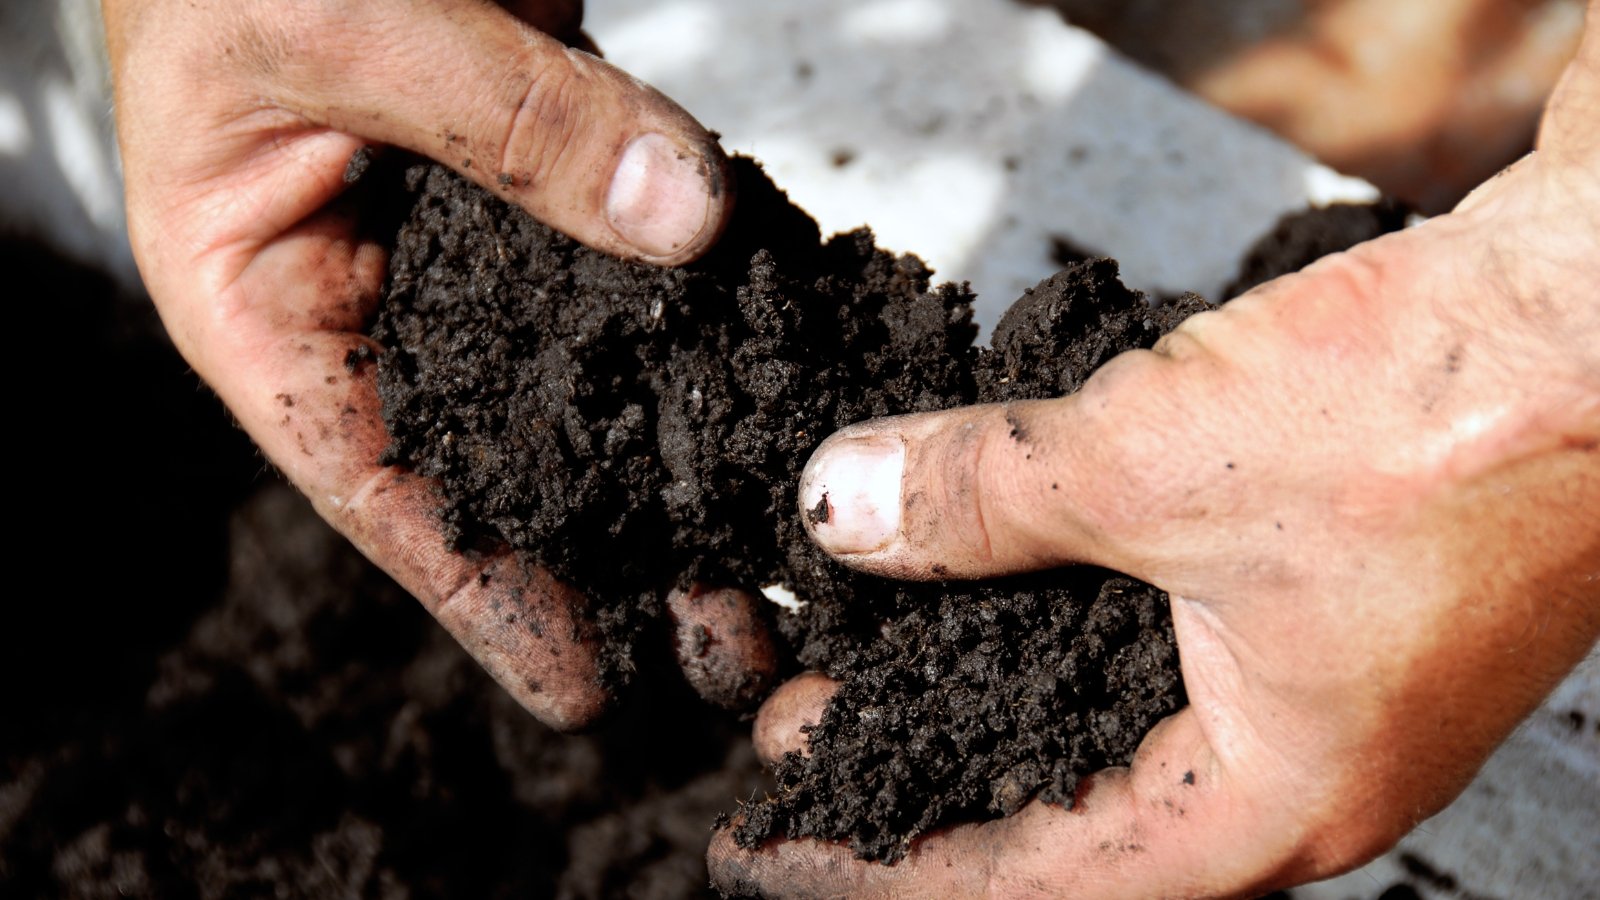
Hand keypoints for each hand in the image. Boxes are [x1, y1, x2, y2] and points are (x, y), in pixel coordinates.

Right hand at [105, 0, 773, 727]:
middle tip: (730, 643)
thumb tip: (683, 219)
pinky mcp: (549, 170)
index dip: (482, 597)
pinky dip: (700, 324)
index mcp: (269, 302)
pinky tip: (773, 386)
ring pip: (582, 376)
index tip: (585, 688)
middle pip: (504, 458)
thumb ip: (507, 121)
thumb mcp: (341, 22)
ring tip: (771, 549)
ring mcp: (472, 237)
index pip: (380, 488)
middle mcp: (375, 293)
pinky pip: (635, 261)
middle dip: (613, 555)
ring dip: (674, 461)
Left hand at [710, 14, 1599, 895]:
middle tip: (811, 724)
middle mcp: (1303, 766)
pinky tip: (1008, 559)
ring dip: (991, 676)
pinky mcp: (1337, 589)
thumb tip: (843, 507)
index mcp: (1272, 800)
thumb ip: (980, 498)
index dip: (884, 863)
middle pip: (1069, 807)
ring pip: (1114, 712)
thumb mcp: (1154, 463)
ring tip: (880, 641)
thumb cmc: (1451, 417)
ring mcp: (1328, 680)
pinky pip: (1165, 629)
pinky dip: (1067, 606)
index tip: (779, 840)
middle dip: (927, 765)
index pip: (1031, 883)